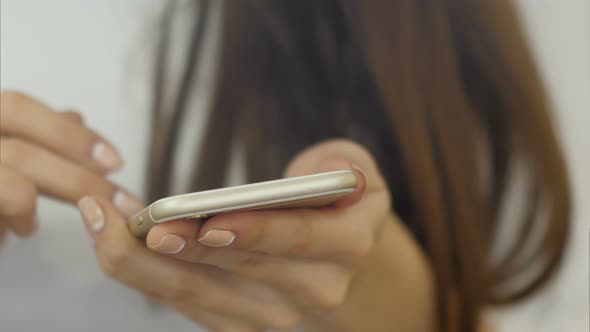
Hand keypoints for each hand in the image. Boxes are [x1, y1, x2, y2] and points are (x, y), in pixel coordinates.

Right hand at [0, 91, 142, 243]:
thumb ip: (30, 132)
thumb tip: (76, 116)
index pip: (17, 107)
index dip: (68, 133)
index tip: (115, 160)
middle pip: (22, 150)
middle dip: (79, 180)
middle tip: (121, 205)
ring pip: (8, 181)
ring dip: (32, 207)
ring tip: (30, 227)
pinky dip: (8, 222)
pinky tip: (7, 235)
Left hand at [78, 140, 434, 330]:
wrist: (333, 245)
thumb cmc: (336, 197)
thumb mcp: (353, 168)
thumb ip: (347, 166)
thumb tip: (331, 170)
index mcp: (349, 245)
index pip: (301, 239)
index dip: (256, 231)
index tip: (210, 222)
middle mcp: (317, 290)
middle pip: (242, 272)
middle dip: (187, 248)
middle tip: (140, 223)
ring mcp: (277, 312)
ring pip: (202, 294)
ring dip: (148, 263)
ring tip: (108, 223)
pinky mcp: (240, 321)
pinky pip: (186, 302)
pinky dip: (147, 273)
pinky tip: (118, 241)